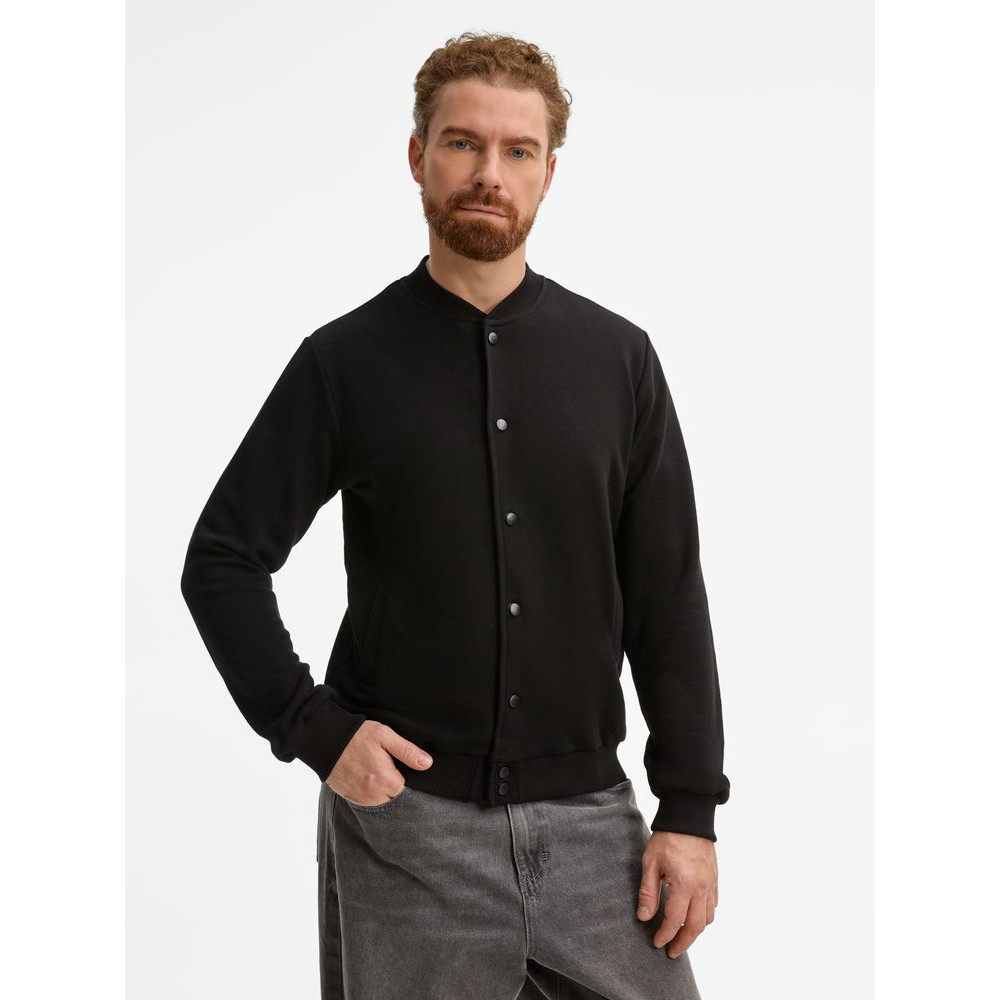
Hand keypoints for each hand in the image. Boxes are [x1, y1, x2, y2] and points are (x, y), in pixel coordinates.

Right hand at [325, 720, 433, 805]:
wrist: (326, 741)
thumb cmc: (357, 736)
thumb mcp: (385, 736)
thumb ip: (407, 751)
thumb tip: (427, 764)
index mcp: (387, 781)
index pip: (409, 789)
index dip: (408, 776)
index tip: (401, 766)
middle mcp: (375, 796)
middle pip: (396, 797)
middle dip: (396, 785)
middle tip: (390, 766)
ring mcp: (362, 799)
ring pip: (383, 801)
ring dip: (384, 790)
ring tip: (378, 770)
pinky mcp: (351, 798)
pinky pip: (368, 801)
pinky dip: (371, 793)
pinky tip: (369, 777)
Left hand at [635, 830, 717, 958]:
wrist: (688, 818)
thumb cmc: (668, 838)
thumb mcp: (651, 863)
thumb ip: (648, 892)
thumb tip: (644, 917)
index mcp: (684, 884)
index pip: (675, 920)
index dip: (665, 935)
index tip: (657, 943)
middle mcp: (701, 888)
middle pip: (695, 926)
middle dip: (683, 942)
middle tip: (672, 951)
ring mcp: (711, 884)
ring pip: (708, 918)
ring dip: (695, 931)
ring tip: (682, 936)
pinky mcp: (715, 878)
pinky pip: (713, 905)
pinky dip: (705, 916)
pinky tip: (694, 916)